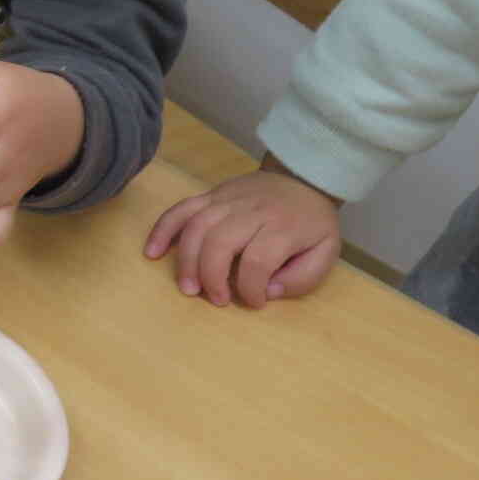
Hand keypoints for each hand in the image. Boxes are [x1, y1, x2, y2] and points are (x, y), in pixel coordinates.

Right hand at [145, 159, 342, 306]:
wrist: (302, 177)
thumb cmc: (312, 222)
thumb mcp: (326, 253)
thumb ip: (302, 278)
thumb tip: (267, 291)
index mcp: (283, 227)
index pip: (258, 262)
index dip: (251, 289)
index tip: (255, 302)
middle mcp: (251, 211)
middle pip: (220, 243)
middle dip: (212, 278)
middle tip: (216, 300)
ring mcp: (227, 199)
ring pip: (196, 227)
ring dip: (187, 261)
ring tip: (188, 287)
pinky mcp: (210, 195)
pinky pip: (180, 209)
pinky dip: (163, 230)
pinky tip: (152, 252)